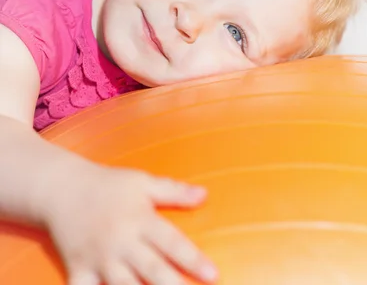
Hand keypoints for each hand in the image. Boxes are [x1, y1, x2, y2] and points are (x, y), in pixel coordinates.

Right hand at [40, 163, 216, 284]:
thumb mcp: (143, 182)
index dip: (193, 260)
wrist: (61, 189)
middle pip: (152, 269)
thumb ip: (174, 191)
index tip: (213, 275)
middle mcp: (121, 242)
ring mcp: (99, 258)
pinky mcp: (78, 269)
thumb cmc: (109, 185)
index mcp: (141, 220)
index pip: (173, 243)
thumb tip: (205, 194)